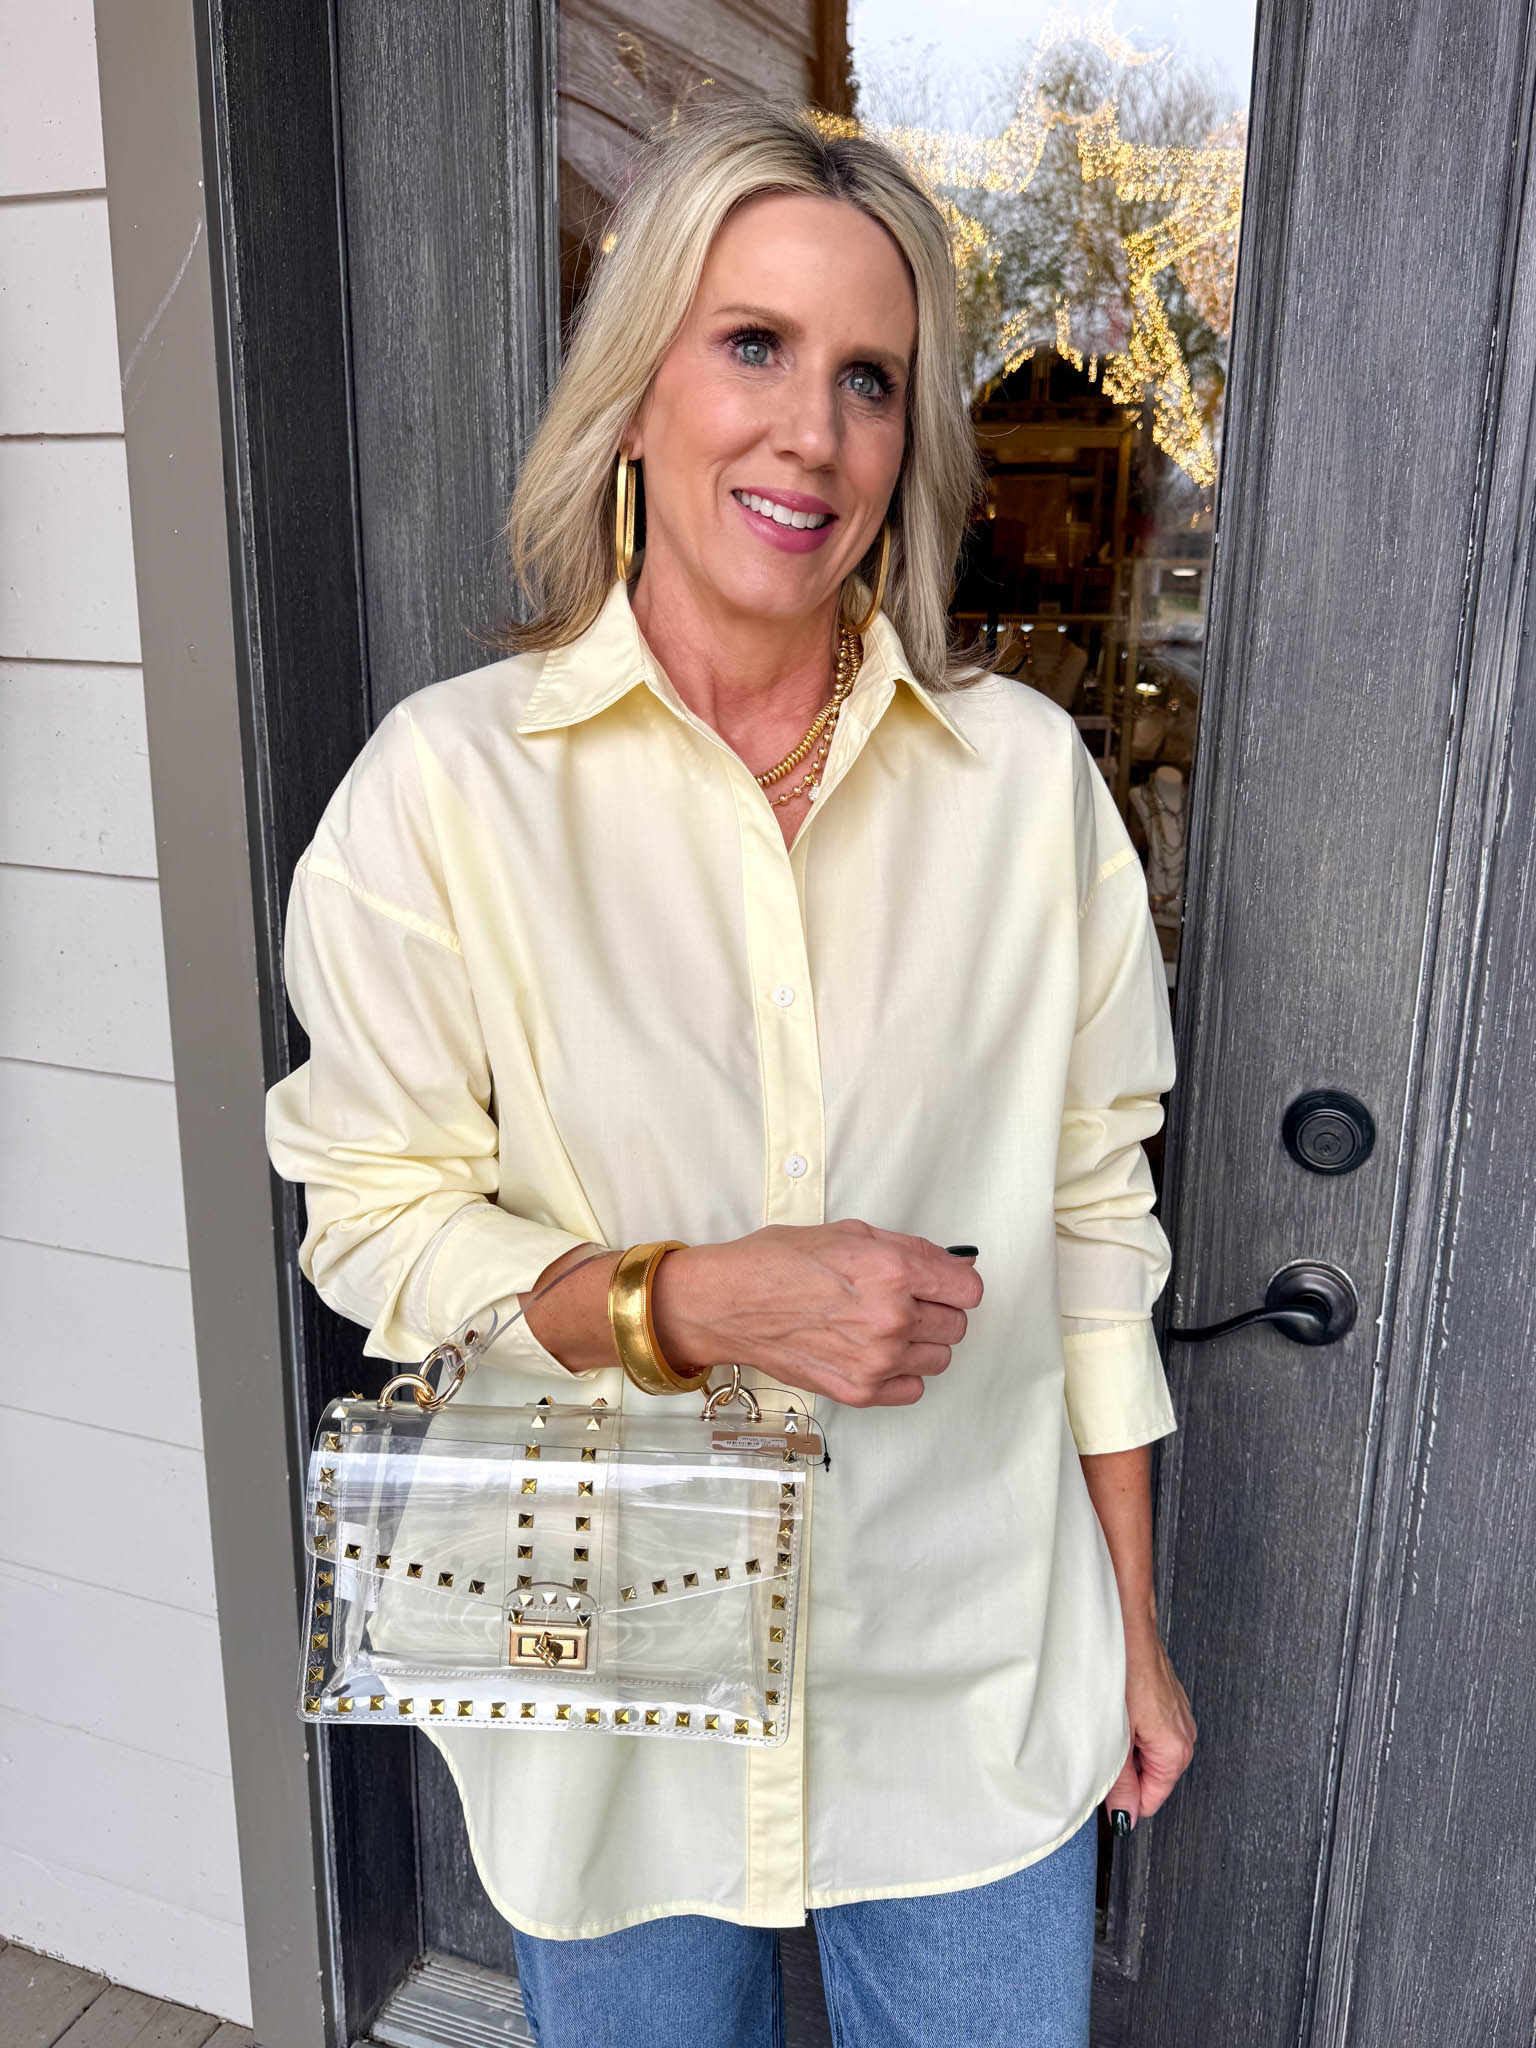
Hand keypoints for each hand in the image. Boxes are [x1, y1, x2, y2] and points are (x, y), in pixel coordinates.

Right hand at [650, 1219, 982, 1406]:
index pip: (968, 1290)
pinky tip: (874, 1354)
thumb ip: (910, 1250)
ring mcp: (877, 1360)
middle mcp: (892, 1319)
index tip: (942, 1285)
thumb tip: (952, 1265)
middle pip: (957, 1326)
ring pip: (939, 1359)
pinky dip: (901, 1374)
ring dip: (920, 1344)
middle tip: (903, 1303)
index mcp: (894, 1272)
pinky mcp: (860, 1391)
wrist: (729, 1304)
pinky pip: (913, 1389)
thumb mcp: (850, 1233)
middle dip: (936, 1311)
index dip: (955, 1284)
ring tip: (882, 1328)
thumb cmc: (779, 1262)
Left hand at [1104, 1616, 1195, 1831]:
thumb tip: (1125, 1817)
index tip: (1102, 1784)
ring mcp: (1179, 1717)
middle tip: (1101, 1745)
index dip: (1123, 1799)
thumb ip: (1120, 1783)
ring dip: (1126, 1748)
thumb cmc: (1120, 1668)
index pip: (1151, 1801)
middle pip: (1151, 1778)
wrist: (1127, 1622)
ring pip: (1148, 1754)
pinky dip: (1130, 1729)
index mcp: (1176, 1750)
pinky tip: (1115, 1710)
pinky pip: (1149, 1731)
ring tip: (1108, 1724)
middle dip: (1124, 1772)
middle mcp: (1185, 1736)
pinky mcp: (1168, 1702)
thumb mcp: (1113, 1735)